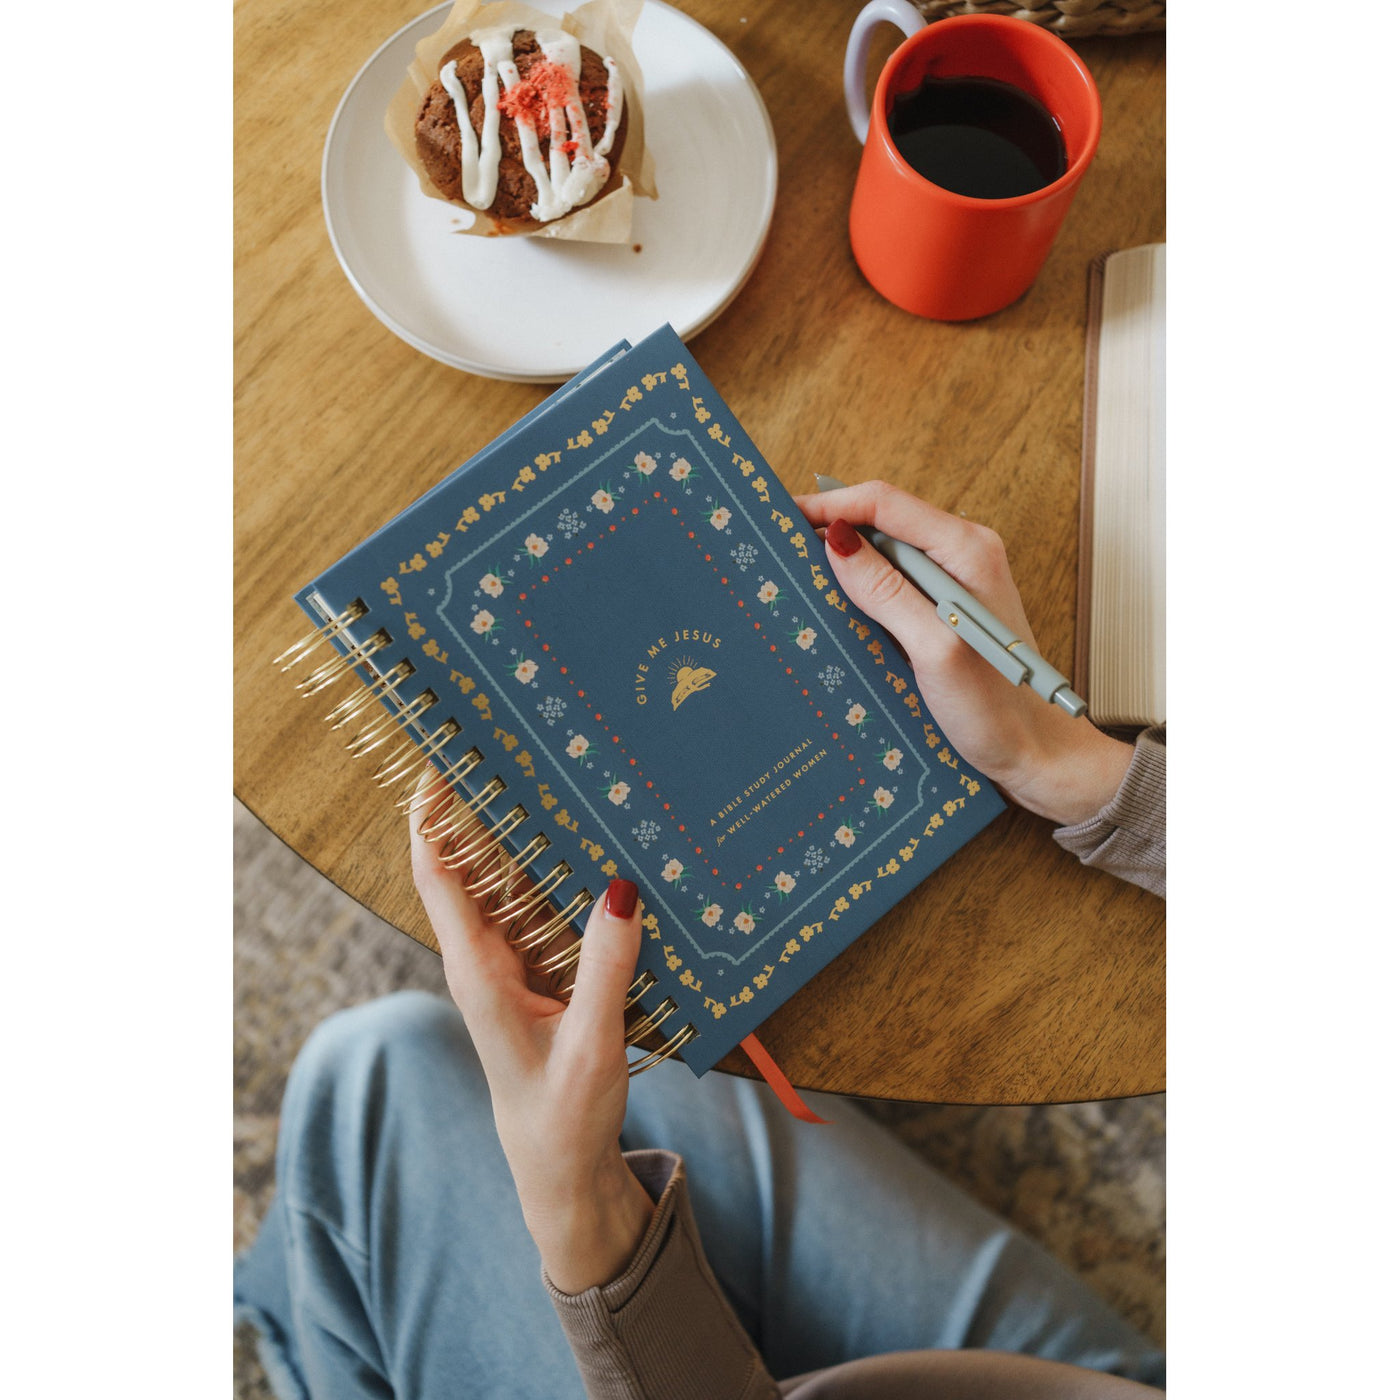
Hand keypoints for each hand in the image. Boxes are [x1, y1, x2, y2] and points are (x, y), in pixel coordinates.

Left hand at [410, 773, 654, 1292]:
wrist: (560, 1170)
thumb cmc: (563, 1116)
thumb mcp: (592, 1046)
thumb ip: (607, 971)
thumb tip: (621, 888)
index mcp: (478, 971)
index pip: (437, 874)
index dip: (431, 815)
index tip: (443, 759)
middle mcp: (487, 958)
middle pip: (475, 865)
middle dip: (491, 808)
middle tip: (524, 748)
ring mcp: (514, 966)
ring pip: (515, 885)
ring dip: (534, 840)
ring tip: (566, 784)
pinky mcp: (543, 977)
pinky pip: (548, 913)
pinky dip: (566, 879)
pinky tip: (601, 855)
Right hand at [794, 480, 1130, 825]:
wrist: (1035, 752)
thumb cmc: (997, 708)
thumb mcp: (933, 649)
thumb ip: (887, 592)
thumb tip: (838, 542)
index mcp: (966, 549)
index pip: (883, 502)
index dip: (829, 504)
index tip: (782, 517)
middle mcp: (962, 554)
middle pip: (881, 520)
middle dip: (830, 530)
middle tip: (780, 550)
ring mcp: (953, 581)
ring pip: (882, 553)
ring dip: (842, 563)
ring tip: (799, 579)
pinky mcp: (943, 608)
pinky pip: (892, 584)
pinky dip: (859, 591)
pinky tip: (835, 611)